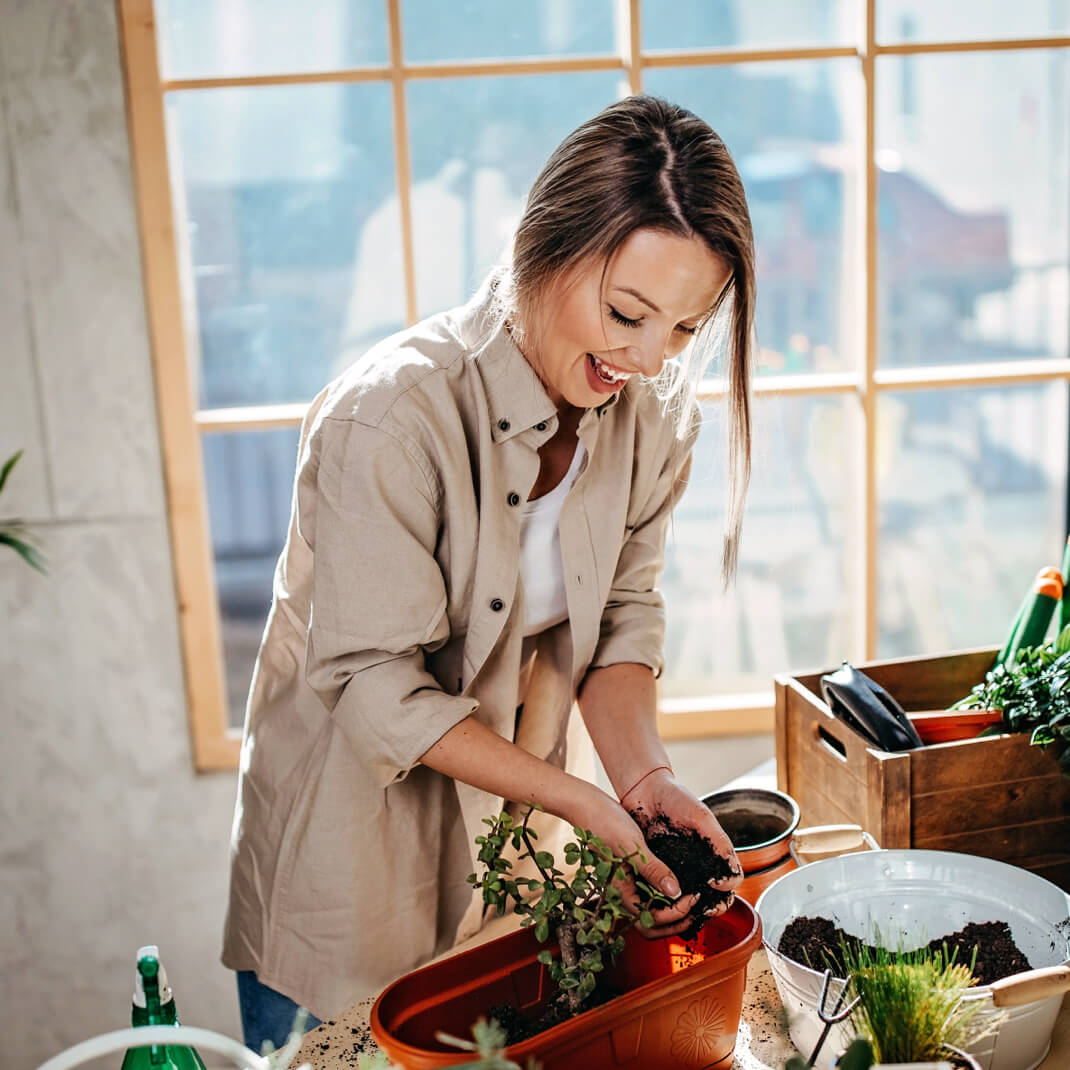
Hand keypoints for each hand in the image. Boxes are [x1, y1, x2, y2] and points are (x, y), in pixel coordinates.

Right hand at [571, 788, 712, 940]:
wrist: (586, 806)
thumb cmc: (604, 822)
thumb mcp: (633, 845)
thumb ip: (653, 869)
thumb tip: (674, 892)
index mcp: (620, 890)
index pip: (651, 919)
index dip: (675, 914)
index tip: (692, 897)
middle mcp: (622, 893)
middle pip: (650, 925)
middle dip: (676, 923)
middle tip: (696, 910)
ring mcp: (625, 884)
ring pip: (649, 913)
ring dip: (671, 913)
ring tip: (691, 901)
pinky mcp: (629, 874)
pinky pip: (648, 896)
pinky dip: (664, 898)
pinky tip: (678, 886)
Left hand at [621, 768, 741, 926]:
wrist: (644, 790)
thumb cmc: (674, 797)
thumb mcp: (700, 816)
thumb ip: (718, 840)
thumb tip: (732, 871)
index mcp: (716, 850)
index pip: (733, 878)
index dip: (728, 885)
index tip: (714, 882)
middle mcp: (701, 863)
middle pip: (717, 895)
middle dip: (715, 906)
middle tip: (704, 907)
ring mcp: (681, 869)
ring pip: (693, 899)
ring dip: (693, 907)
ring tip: (685, 907)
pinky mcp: (660, 871)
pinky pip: (668, 891)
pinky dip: (670, 900)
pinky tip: (666, 901)